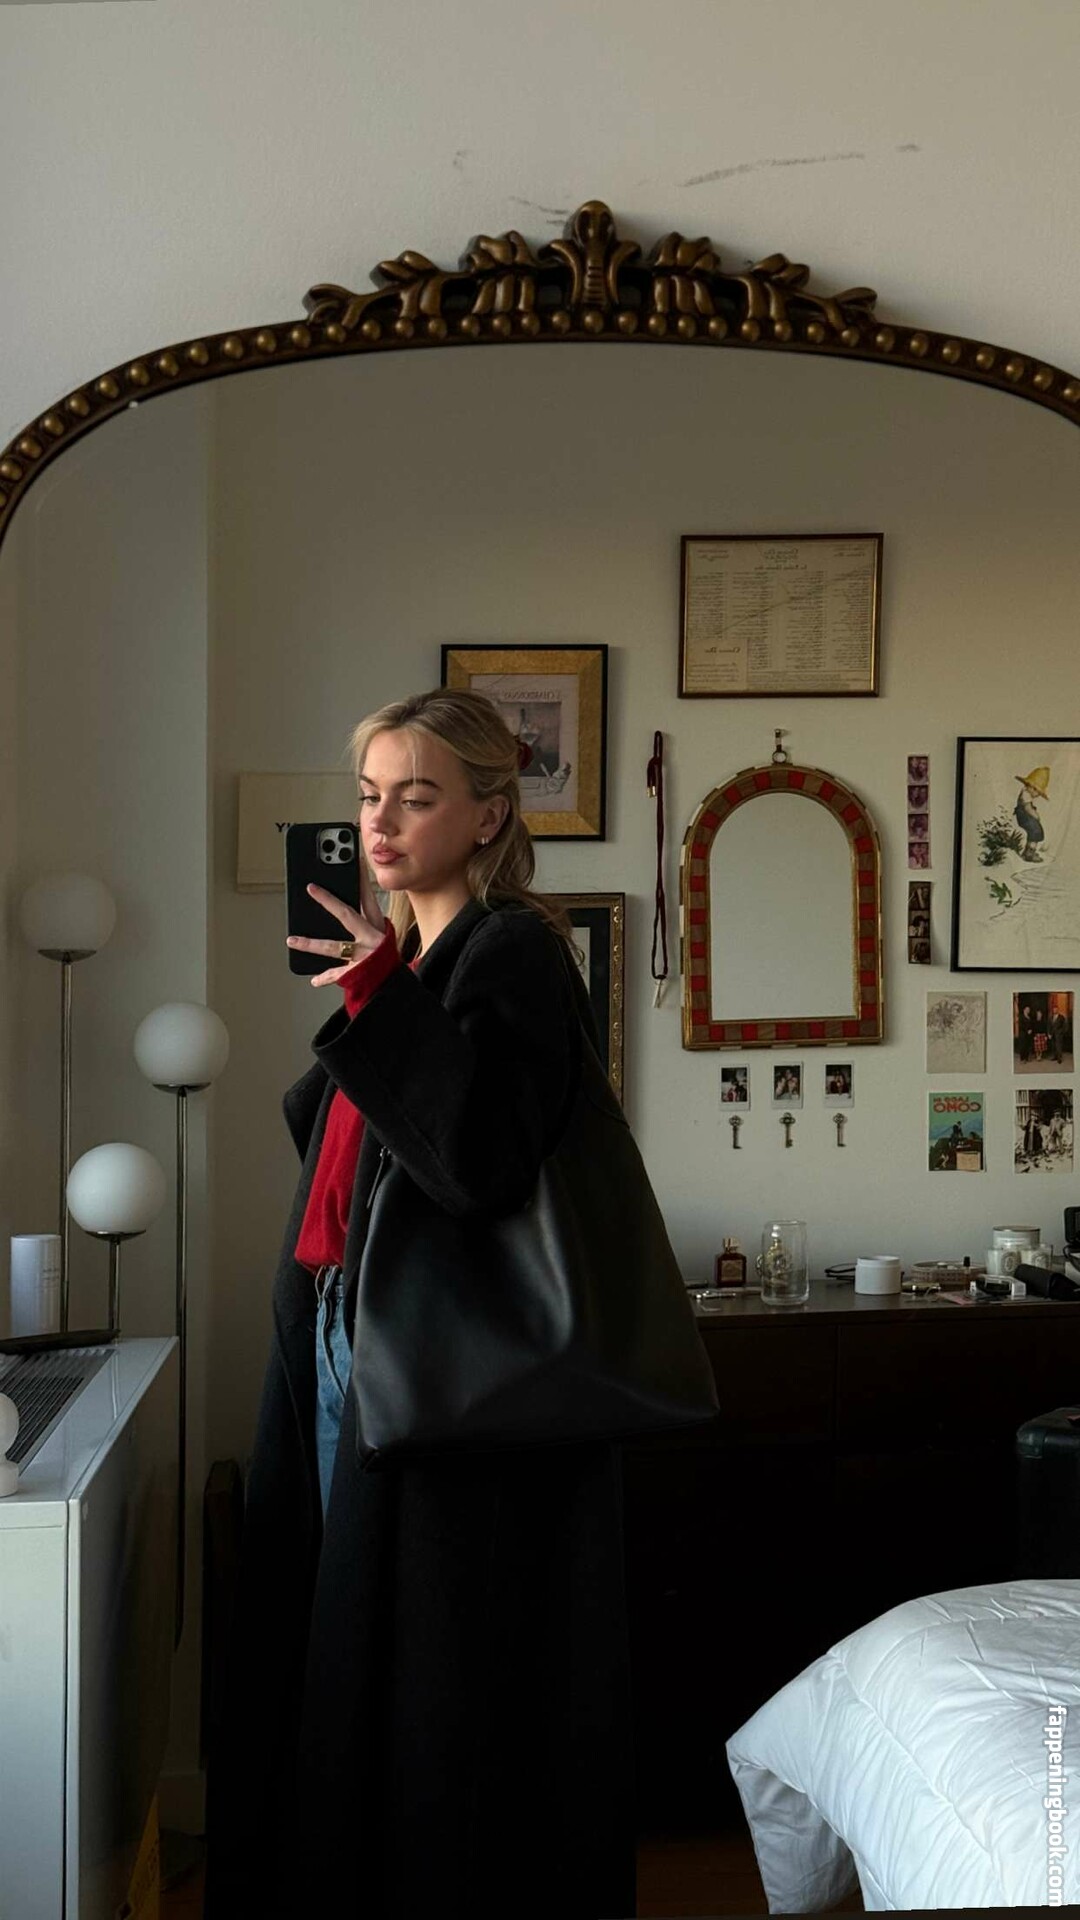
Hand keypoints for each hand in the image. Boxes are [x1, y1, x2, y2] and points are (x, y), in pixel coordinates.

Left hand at [286, 867, 386, 986]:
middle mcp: (371, 938)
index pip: (368, 898)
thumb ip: (366, 921)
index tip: (353, 861)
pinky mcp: (357, 973)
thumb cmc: (385, 957)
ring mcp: (363, 956)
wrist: (395, 984)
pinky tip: (313, 979)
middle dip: (329, 901)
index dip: (360, 880)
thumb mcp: (381, 935)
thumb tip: (346, 906)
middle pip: (347, 916)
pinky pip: (337, 974)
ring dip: (311, 944)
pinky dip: (325, 977)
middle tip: (312, 888)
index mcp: (377, 926)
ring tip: (292, 940)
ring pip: (333, 946)